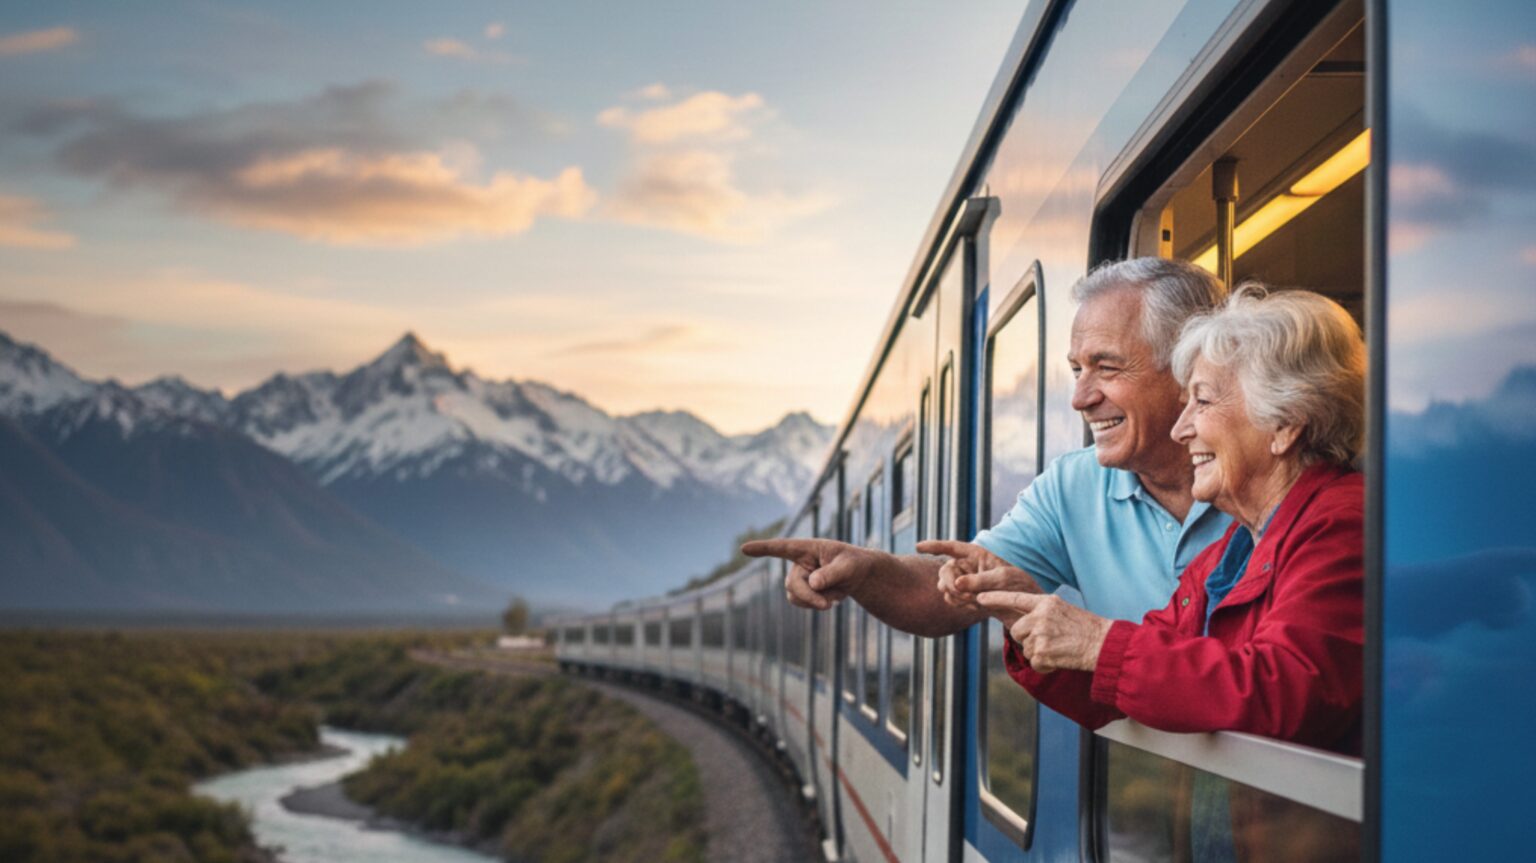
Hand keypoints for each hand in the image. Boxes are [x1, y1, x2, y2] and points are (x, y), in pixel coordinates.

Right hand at [741, 538, 874, 609]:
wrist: (858, 576)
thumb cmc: (854, 564)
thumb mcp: (848, 566)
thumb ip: (832, 573)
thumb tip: (813, 583)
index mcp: (807, 549)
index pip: (782, 548)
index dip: (763, 548)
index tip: (743, 549)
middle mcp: (798, 563)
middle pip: (792, 584)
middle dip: (808, 596)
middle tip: (827, 606)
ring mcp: (799, 578)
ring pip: (795, 596)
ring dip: (815, 601)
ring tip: (836, 596)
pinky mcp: (803, 592)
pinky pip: (803, 603)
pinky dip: (819, 604)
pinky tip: (832, 598)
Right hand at [915, 540, 1040, 625]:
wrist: (1023, 607)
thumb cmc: (1017, 586)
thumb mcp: (1002, 579)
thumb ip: (979, 581)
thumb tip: (956, 584)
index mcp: (976, 554)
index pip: (951, 547)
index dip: (934, 546)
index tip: (918, 546)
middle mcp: (966, 565)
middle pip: (944, 571)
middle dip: (950, 584)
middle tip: (966, 595)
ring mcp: (964, 581)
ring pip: (944, 587)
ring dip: (957, 596)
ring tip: (977, 601)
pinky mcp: (963, 595)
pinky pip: (950, 599)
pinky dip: (959, 604)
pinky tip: (975, 607)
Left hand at [974, 592, 1112, 672]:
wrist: (1103, 644)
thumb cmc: (1086, 628)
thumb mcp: (1062, 611)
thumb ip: (1042, 613)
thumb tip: (1021, 624)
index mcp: (1046, 602)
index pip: (1014, 598)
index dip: (995, 598)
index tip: (979, 597)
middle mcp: (1040, 616)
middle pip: (1016, 631)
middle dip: (1026, 639)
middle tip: (1049, 640)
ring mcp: (1040, 635)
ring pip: (1025, 648)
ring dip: (1038, 653)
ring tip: (1059, 648)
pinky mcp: (1042, 653)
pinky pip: (1034, 663)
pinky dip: (1045, 666)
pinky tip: (1060, 659)